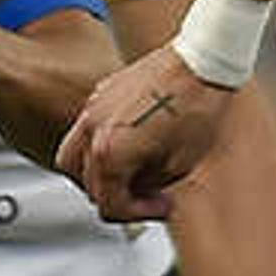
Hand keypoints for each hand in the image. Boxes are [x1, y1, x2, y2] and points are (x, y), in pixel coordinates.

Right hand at [57, 43, 236, 222]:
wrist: (202, 61)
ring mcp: (93, 108)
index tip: (161, 206)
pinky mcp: (101, 91)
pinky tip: (130, 143)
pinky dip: (101, 144)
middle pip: (88, 185)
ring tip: (126, 174)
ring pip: (73, 156)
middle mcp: (92, 131)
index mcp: (110, 154)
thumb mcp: (179, 165)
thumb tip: (139, 188)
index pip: (109, 205)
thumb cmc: (197, 110)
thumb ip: (149, 184)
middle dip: (118, 196)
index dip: (138, 214)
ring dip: (96, 173)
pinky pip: (88, 128)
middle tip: (146, 195)